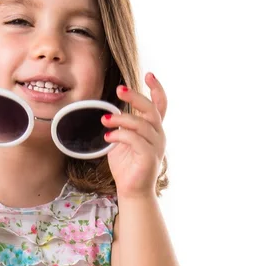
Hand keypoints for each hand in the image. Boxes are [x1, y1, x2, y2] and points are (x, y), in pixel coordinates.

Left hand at [103, 73, 166, 197]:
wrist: (132, 191)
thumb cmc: (127, 166)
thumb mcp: (123, 141)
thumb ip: (122, 126)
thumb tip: (111, 112)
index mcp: (153, 129)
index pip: (160, 105)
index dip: (156, 89)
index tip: (148, 74)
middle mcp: (158, 135)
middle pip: (150, 109)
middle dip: (135, 96)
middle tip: (119, 89)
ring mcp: (156, 146)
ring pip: (140, 124)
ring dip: (120, 118)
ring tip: (104, 120)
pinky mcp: (149, 157)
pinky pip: (135, 140)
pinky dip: (120, 135)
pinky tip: (108, 138)